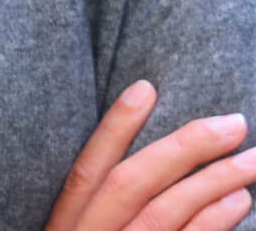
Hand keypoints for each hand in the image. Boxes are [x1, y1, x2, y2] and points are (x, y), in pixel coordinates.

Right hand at [46, 79, 255, 229]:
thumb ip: (97, 207)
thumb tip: (145, 160)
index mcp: (66, 226)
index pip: (86, 169)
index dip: (114, 127)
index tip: (146, 88)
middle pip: (132, 184)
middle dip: (184, 149)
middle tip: (233, 123)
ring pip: (165, 214)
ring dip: (211, 183)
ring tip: (249, 159)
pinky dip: (213, 222)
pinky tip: (237, 201)